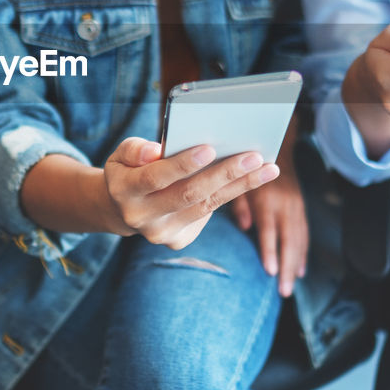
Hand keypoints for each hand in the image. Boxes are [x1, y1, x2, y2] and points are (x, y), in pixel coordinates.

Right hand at [103, 138, 279, 249]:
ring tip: (267, 168)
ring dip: (240, 186)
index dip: (182, 164)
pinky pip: (208, 215)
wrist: (122, 209)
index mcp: (125, 191)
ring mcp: (161, 234)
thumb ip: (136, 150)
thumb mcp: (122, 153)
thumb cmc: (129, 169)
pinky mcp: (178, 241)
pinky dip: (231, 195)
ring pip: (207, 206)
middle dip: (224, 174)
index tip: (210, 149)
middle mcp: (142, 217)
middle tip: (254, 157)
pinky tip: (252, 180)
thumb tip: (156, 150)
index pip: (155, 177)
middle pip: (189, 194)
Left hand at [231, 168, 307, 296]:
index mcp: (267, 198)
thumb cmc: (249, 166)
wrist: (278, 147)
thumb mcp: (239, 181)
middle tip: (284, 292)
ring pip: (300, 240)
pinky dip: (303, 253)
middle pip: (289, 240)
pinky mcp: (301, 208)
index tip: (270, 272)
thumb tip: (243, 227)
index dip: (270, 250)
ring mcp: (296, 207)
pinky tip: (301, 270)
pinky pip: (304, 234)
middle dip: (288, 267)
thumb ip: (239, 203)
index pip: (269, 228)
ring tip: (290, 287)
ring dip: (297, 265)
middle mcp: (285, 203)